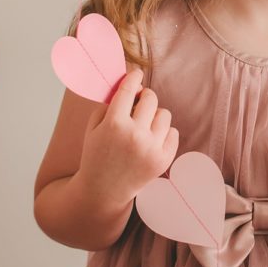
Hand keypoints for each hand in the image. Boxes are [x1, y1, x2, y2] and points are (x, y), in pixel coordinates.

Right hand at [80, 66, 178, 205]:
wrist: (102, 192)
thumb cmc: (96, 155)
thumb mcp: (94, 127)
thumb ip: (110, 102)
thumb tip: (132, 83)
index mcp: (114, 124)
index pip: (130, 88)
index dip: (134, 77)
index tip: (136, 74)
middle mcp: (134, 135)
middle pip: (151, 98)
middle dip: (144, 97)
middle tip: (138, 105)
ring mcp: (150, 149)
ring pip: (164, 113)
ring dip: (154, 116)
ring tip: (143, 126)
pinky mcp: (163, 161)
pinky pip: (173, 132)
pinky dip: (164, 133)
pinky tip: (151, 140)